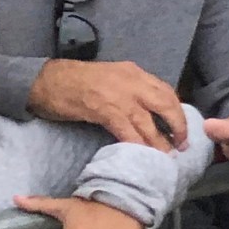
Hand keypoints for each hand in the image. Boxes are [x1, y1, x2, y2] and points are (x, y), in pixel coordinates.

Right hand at [28, 59, 187, 150]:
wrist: (46, 80)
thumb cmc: (76, 81)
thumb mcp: (111, 78)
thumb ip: (132, 89)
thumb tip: (151, 110)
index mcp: (134, 72)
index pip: (166, 91)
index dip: (177, 110)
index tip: (182, 126)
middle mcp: (131, 81)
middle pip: (166, 104)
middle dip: (178, 126)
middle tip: (182, 144)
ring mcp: (119, 95)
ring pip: (149, 122)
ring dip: (160, 142)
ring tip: (167, 156)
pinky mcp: (104, 110)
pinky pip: (128, 131)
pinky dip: (138, 144)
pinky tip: (143, 155)